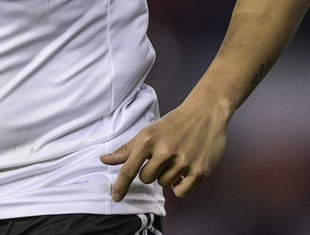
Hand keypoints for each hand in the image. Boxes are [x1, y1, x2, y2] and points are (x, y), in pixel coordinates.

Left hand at [100, 100, 229, 200]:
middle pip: (146, 179)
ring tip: (177, 159)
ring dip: (168, 176)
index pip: (129, 169)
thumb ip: (127, 149)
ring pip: (164, 184)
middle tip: (163, 157)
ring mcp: (183, 161)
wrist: (205, 113)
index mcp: (148, 139)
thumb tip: (104, 160)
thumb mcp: (148, 132)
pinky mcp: (199, 171)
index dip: (121, 185)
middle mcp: (164, 151)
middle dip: (151, 172)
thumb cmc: (174, 123)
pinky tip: (184, 171)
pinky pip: (180, 192)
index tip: (116, 197)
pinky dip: (180, 186)